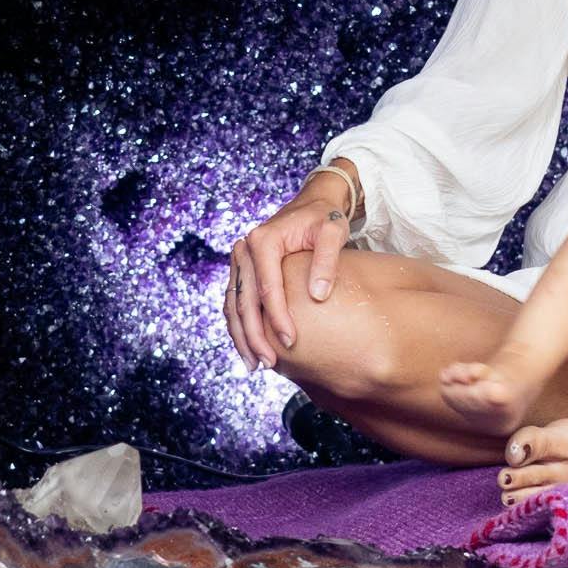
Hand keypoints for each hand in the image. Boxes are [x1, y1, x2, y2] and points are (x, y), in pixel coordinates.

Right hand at [223, 176, 356, 371]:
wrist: (314, 203)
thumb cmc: (326, 218)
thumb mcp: (333, 232)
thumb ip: (326, 261)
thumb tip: (318, 296)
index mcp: (263, 241)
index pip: (267, 289)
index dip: (277, 318)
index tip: (291, 342)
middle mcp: (245, 249)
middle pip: (244, 301)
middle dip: (254, 336)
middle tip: (267, 364)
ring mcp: (241, 260)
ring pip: (233, 305)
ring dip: (241, 336)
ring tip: (254, 365)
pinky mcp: (243, 269)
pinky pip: (237, 301)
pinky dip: (240, 326)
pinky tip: (250, 347)